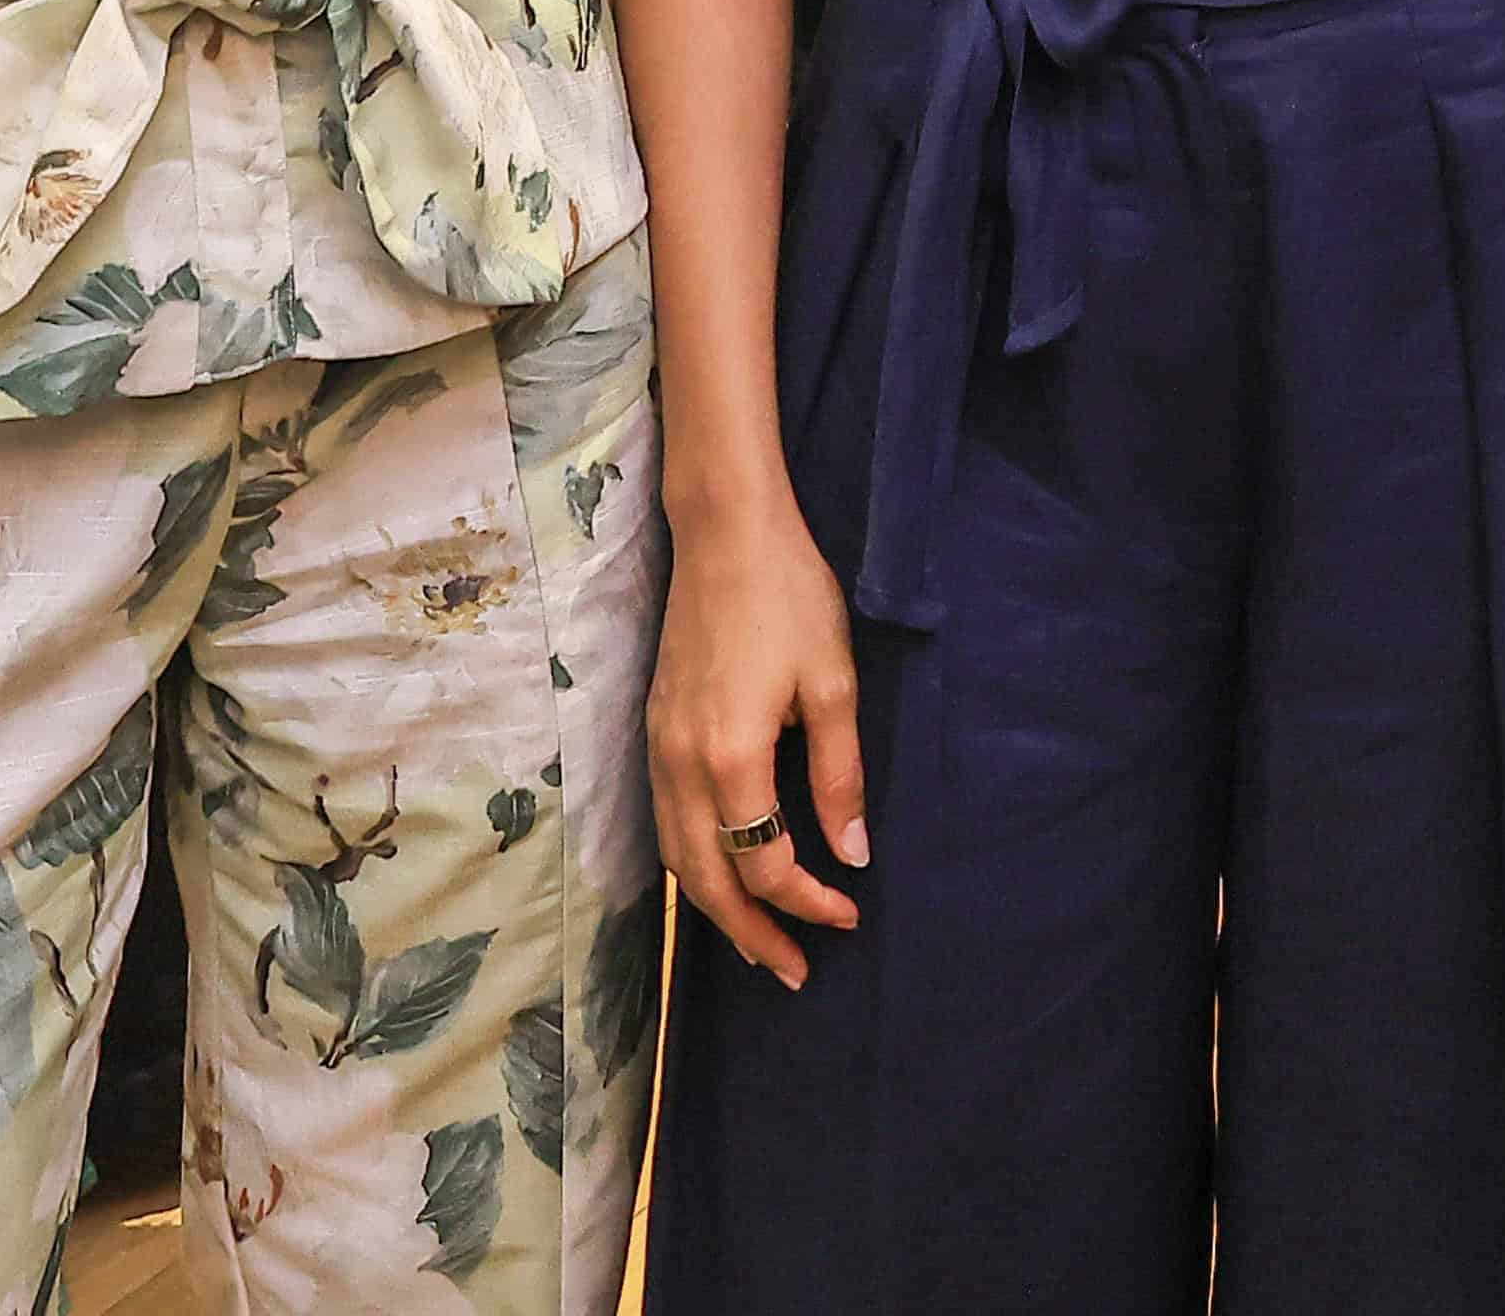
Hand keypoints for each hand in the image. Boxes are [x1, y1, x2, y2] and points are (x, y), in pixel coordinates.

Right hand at [649, 493, 868, 985]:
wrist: (724, 531)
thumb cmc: (789, 597)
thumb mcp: (832, 684)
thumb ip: (839, 775)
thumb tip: (851, 854)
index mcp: (729, 759)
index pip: (767, 863)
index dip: (810, 902)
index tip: (851, 913)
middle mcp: (679, 765)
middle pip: (708, 881)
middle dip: (751, 935)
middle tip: (795, 973)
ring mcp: (657, 749)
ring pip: (676, 859)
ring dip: (716, 909)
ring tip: (758, 943)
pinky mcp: (653, 732)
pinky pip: (664, 826)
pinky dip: (691, 867)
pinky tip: (719, 875)